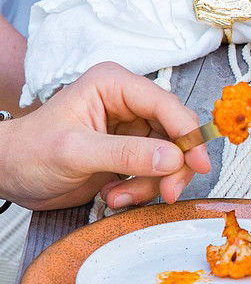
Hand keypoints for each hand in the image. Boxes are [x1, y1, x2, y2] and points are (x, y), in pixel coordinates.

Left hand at [0, 62, 209, 209]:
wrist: (9, 176)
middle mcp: (128, 104)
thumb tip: (174, 158)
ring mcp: (132, 130)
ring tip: (118, 197)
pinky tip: (114, 195)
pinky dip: (142, 190)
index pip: (166, 105)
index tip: (199, 164)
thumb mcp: (76, 152)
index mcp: (114, 86)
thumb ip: (126, 154)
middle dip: (172, 167)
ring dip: (151, 184)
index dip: (189, 134)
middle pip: (176, 133)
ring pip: (171, 157)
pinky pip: (157, 173)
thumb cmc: (29, 153)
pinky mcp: (131, 154)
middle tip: (165, 193)